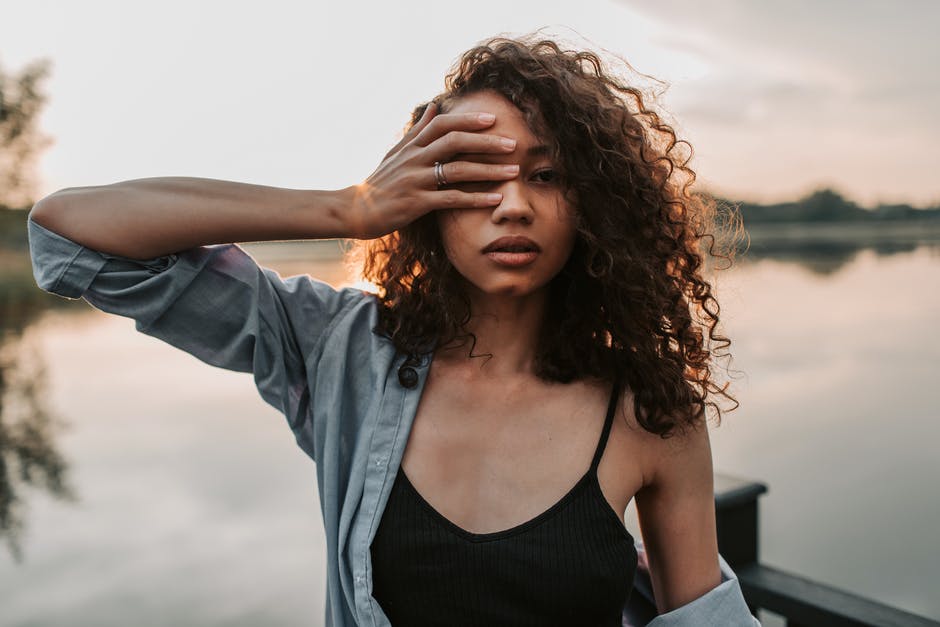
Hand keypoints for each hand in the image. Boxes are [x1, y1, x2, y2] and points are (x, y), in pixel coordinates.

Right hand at [344, 103, 519, 239]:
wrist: (355, 210)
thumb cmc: (380, 181)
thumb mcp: (397, 152)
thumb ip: (419, 130)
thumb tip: (435, 105)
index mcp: (412, 146)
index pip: (443, 124)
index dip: (468, 120)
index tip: (493, 120)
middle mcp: (415, 159)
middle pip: (454, 142)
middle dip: (486, 142)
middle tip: (513, 144)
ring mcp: (415, 180)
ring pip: (457, 170)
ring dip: (488, 171)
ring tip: (513, 172)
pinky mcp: (416, 203)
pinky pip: (451, 198)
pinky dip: (475, 198)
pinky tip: (495, 199)